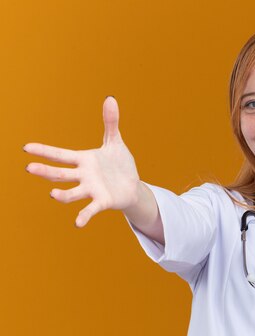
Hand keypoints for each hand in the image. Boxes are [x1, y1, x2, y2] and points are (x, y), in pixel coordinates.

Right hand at [25, 97, 140, 226]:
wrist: (132, 186)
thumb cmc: (120, 165)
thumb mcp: (116, 142)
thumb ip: (111, 122)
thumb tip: (110, 98)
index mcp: (84, 160)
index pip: (60, 154)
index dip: (44, 151)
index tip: (26, 148)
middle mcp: (83, 176)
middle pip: (60, 173)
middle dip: (45, 171)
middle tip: (29, 168)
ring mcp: (91, 189)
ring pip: (72, 193)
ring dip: (62, 194)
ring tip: (53, 194)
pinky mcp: (103, 201)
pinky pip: (91, 209)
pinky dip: (84, 216)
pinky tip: (78, 223)